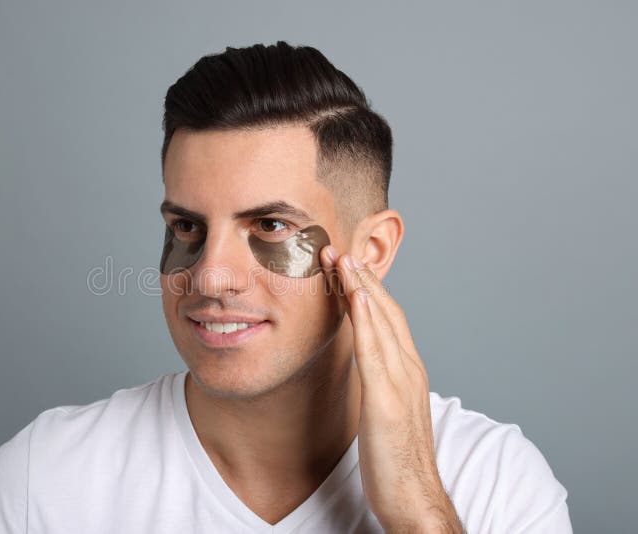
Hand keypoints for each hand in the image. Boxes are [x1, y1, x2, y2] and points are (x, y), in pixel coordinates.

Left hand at [320, 246, 463, 533]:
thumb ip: (378, 384)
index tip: (345, 266)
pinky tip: (357, 298)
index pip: (386, 319)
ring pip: (381, 323)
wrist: (415, 499)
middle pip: (385, 312)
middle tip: (338, 249)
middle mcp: (409, 370)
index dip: (366, 289)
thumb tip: (360, 366)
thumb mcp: (385, 411)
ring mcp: (401, 384)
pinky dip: (368, 321)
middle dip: (361, 278)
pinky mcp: (387, 402)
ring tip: (341, 259)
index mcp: (407, 371)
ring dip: (360, 287)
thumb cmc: (397, 460)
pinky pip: (376, 353)